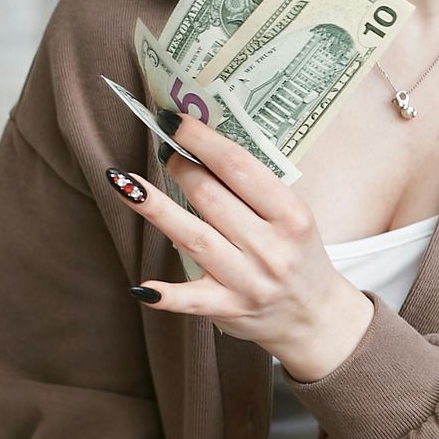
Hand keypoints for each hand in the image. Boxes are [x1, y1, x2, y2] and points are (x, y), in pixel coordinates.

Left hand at [106, 117, 372, 379]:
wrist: (315, 317)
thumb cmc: (297, 255)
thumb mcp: (291, 217)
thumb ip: (253, 189)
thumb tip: (197, 147)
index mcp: (291, 216)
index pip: (239, 167)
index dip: (201, 140)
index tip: (174, 121)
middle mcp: (271, 248)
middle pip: (211, 198)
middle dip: (180, 169)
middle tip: (164, 153)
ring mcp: (248, 281)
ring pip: (193, 238)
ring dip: (156, 209)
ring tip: (123, 184)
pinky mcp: (229, 309)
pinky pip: (192, 300)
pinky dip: (166, 294)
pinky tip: (139, 285)